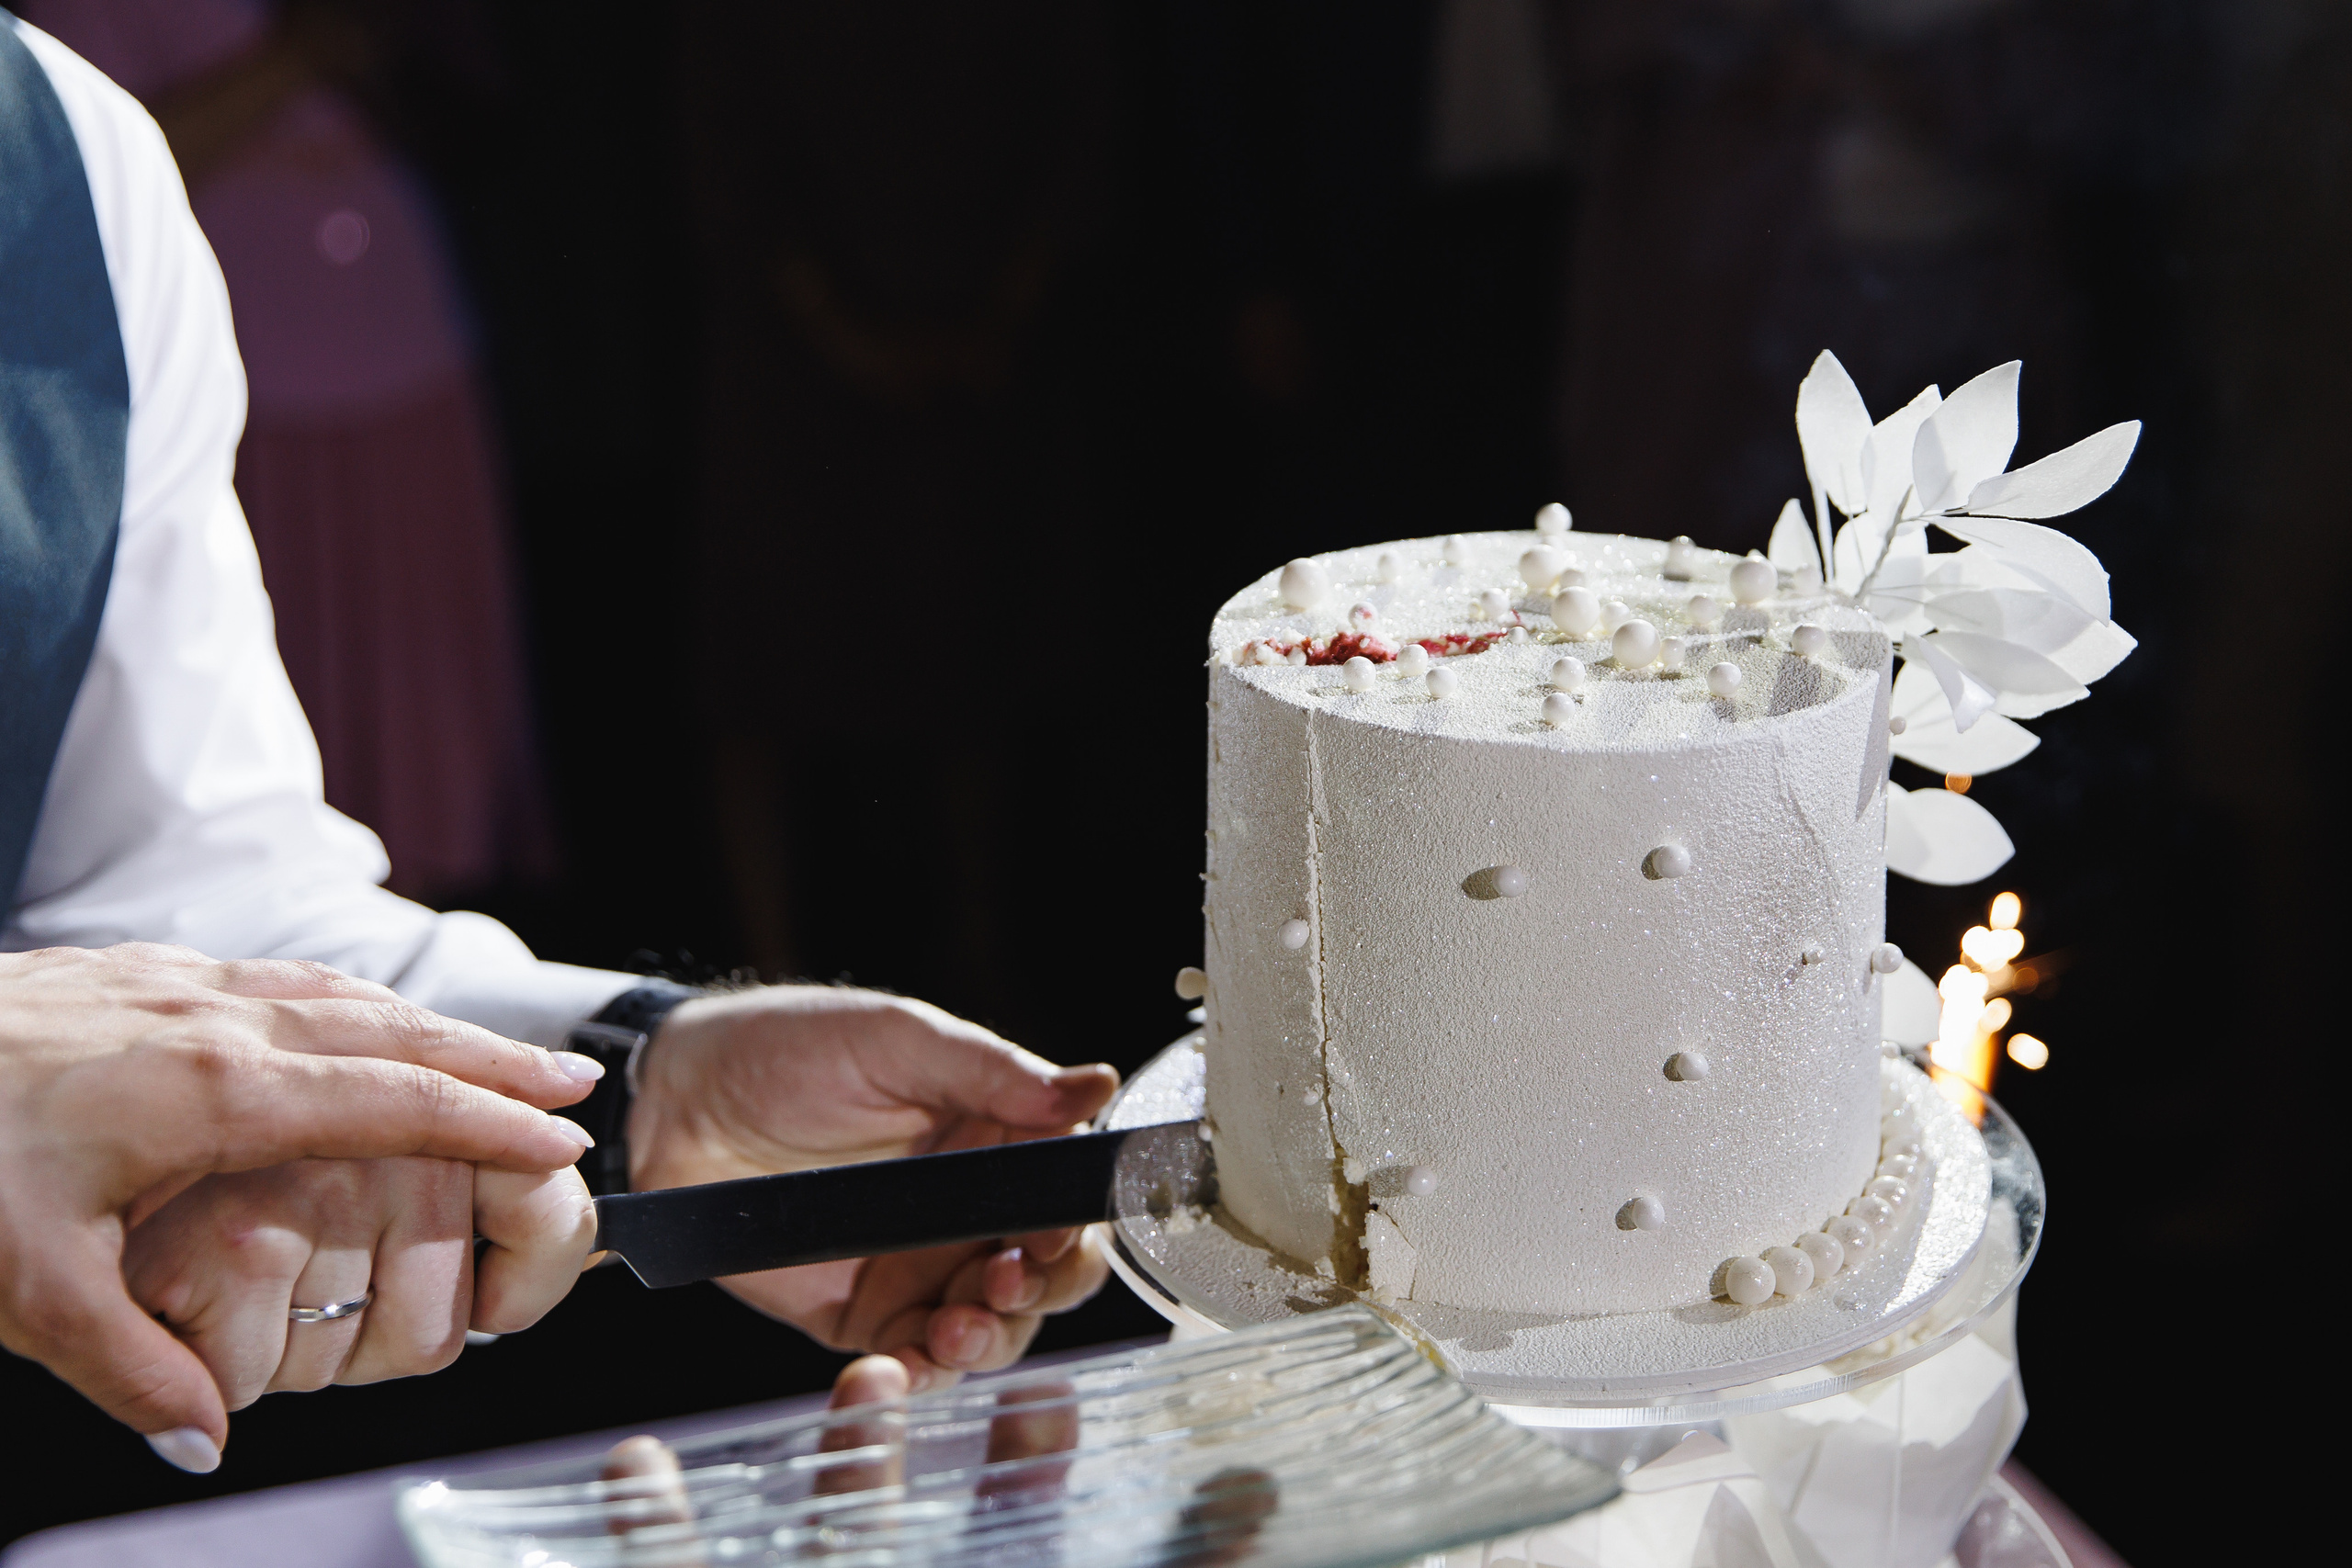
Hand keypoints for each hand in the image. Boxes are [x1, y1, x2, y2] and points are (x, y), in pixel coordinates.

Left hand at [0, 944, 601, 1467]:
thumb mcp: (23, 1288)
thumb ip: (129, 1364)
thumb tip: (202, 1436)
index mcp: (212, 1089)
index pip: (391, 1097)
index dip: (488, 1118)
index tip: (565, 1134)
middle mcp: (210, 1019)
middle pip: (387, 1028)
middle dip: (488, 1055)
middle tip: (570, 1082)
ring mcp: (170, 983)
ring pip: (334, 993)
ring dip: (423, 1022)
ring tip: (483, 1051)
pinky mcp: (129, 973)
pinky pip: (273, 978)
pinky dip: (343, 1000)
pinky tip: (340, 1018)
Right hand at [123, 1157, 595, 1414]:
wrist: (66, 1103)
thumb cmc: (217, 1151)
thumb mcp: (352, 1143)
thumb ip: (452, 1189)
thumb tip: (515, 1293)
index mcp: (423, 1117)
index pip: (544, 1211)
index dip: (542, 1271)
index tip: (517, 1300)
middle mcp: (380, 1146)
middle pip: (436, 1333)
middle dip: (369, 1337)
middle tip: (304, 1281)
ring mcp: (300, 1197)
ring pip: (344, 1363)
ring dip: (292, 1349)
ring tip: (241, 1273)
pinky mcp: (218, 1252)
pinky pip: (256, 1378)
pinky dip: (218, 1363)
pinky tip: (198, 1296)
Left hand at [626, 987, 1118, 1388]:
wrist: (673, 1102)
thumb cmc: (789, 1046)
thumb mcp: (899, 1040)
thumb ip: (995, 1074)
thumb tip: (1097, 1086)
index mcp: (997, 1137)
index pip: (1068, 1195)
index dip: (1075, 1226)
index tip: (1055, 1236)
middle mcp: (970, 1210)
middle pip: (1048, 1274)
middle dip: (1042, 1290)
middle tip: (1007, 1282)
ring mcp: (921, 1267)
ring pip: (993, 1326)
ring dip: (991, 1336)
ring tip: (957, 1326)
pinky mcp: (865, 1315)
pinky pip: (913, 1357)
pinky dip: (927, 1371)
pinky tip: (917, 1360)